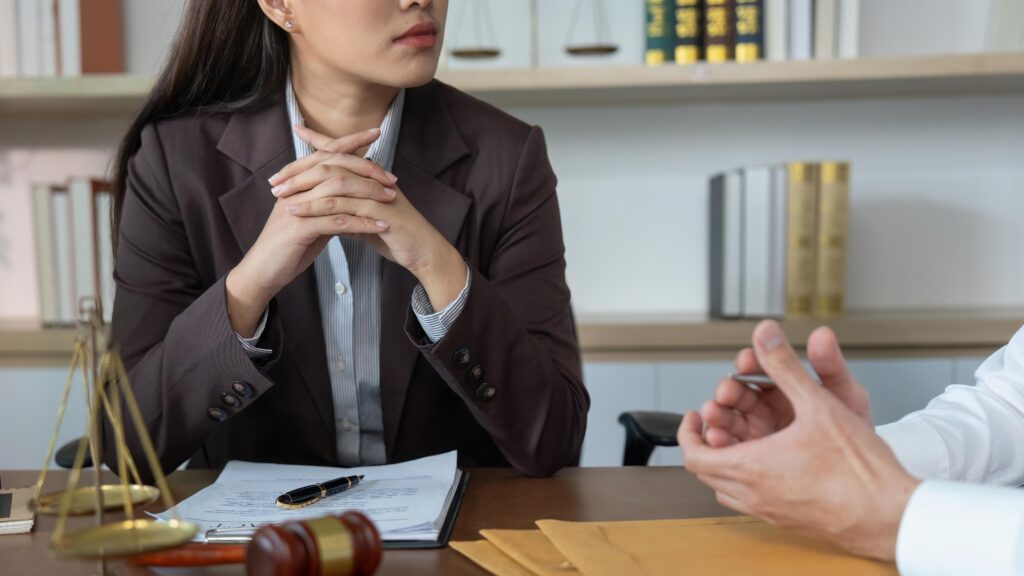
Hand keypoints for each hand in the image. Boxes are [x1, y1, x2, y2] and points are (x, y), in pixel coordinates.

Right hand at [226, 128, 396, 334]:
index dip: (350, 141)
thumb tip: (350, 198)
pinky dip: (362, 223)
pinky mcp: (300, 228)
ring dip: (368, 194)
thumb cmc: (287, 248)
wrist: (262, 273)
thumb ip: (327, 206)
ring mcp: (296, 207)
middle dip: (366, 168)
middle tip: (392, 176)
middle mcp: (295, 189)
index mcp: (297, 183)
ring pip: (337, 191)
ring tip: (392, 199)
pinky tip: (381, 226)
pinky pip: (337, 221)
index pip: (326, 153)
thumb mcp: (310, 221)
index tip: (376, 133)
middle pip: (334, 166)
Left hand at [273, 125, 465, 310]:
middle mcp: (373, 179)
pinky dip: (316, 206)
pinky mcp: (376, 211)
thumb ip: (350, 210)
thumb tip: (331, 211)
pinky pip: (341, 205)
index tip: (298, 129)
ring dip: (303, 188)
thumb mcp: (368, 219)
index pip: (342, 152)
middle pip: (331, 163)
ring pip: (333, 181)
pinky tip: (298, 211)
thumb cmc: (398, 236)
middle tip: (275, 180)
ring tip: (280, 196)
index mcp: (371, 177)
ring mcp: (375, 193)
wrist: (423, 252)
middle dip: (300, 170)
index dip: (320, 140)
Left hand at [678, 320, 919, 560]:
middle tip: (725, 417)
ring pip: (730, 488)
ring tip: (745, 436)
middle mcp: (754, 495)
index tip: (696, 415)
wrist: (889, 516)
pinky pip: (752, 501)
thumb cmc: (857, 467)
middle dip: (712, 439)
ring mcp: (770, 512)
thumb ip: (785, 365)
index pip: (694, 456)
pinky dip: (750, 479)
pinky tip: (773, 460)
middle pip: (708, 470)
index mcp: (751, 467)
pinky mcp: (789, 521)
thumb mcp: (818, 404)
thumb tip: (764, 334)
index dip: (688, 433)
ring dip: (728, 461)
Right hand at [700, 326, 872, 447]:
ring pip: (728, 422)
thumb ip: (830, 365)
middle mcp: (767, 412)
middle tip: (726, 392)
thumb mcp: (845, 398)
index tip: (746, 361)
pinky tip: (719, 441)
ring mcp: (757, 438)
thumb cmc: (858, 441)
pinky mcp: (752, 463)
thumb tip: (822, 334)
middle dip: (727, 392)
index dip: (750, 363)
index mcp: (786, 391)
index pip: (759, 369)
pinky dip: (720, 445)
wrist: (863, 483)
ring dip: (717, 417)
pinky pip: (729, 453)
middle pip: (737, 395)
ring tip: (715, 416)